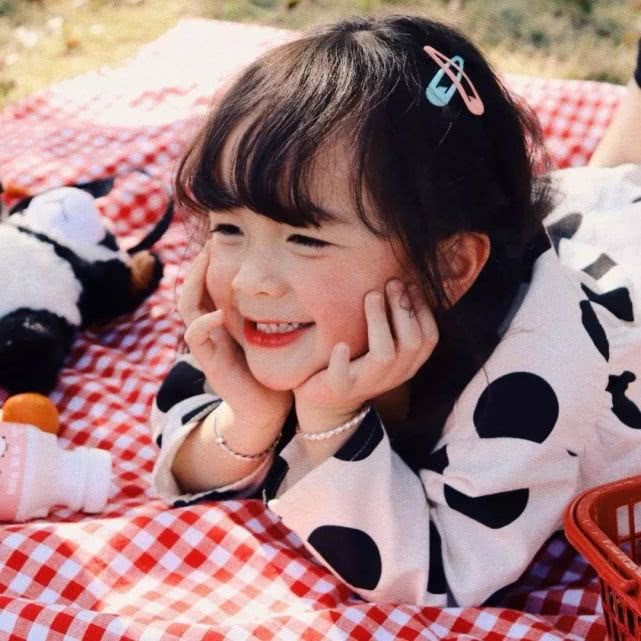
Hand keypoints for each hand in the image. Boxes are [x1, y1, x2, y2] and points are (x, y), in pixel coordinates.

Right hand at [178, 242, 292, 428]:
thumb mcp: (278, 330)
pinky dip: (202, 323)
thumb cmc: (276, 367)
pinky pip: (195, 336)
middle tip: (212, 239)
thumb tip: (299, 277)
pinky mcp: (210, 360)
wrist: (269, 407)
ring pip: (187, 305)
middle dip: (199, 263)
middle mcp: (212, 327)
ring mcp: (208, 342)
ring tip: (207, 258)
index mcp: (225, 318)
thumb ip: (280, 308)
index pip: (210, 282)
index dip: (212, 260)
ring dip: (193, 281)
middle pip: (192, 288)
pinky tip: (217, 313)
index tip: (225, 237)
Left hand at [293, 279, 437, 428]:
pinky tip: (340, 344)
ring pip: (385, 355)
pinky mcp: (340, 389)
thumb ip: (396, 322)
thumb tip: (406, 280)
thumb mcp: (382, 343)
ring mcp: (368, 383)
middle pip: (412, 341)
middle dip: (403, 309)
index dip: (422, 309)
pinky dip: (342, 359)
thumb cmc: (357, 361)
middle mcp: (394, 375)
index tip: (409, 283)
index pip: (429, 337)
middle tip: (391, 283)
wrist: (327, 403)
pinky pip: (344, 376)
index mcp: (408, 363)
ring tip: (371, 295)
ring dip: (379, 322)